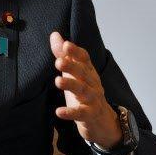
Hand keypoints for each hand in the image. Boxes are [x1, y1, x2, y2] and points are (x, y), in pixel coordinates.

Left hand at [50, 31, 122, 150]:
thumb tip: (54, 34)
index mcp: (88, 71)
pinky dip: (71, 112)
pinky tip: (59, 112)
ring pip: (84, 91)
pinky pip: (81, 113)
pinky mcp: (90, 115)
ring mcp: (93, 99)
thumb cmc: (84, 91)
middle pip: (83, 73)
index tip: (66, 45)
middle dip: (72, 66)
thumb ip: (63, 55)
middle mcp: (93, 83)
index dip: (76, 52)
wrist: (100, 120)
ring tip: (58, 81)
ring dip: (71, 85)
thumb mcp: (73, 72)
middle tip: (59, 62)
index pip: (85, 58)